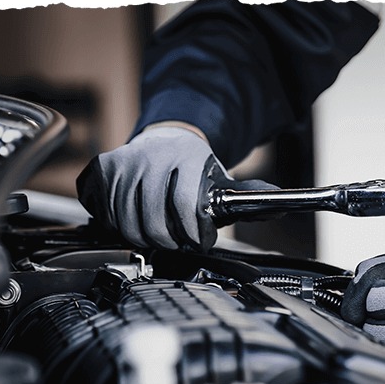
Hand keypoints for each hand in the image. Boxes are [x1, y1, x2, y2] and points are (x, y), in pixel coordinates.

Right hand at [76, 124, 278, 251]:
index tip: (197, 242)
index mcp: (186, 158)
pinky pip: (104, 213)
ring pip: (125, 223)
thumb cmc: (196, 171)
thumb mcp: (224, 182)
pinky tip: (134, 220)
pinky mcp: (102, 169)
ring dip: (142, 237)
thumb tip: (282, 208)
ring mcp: (123, 162)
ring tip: (159, 233)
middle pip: (152, 222)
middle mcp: (151, 156)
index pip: (184, 206)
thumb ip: (250, 197)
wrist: (167, 140)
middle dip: (168, 242)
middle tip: (177, 243)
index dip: (191, 234)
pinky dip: (117, 225)